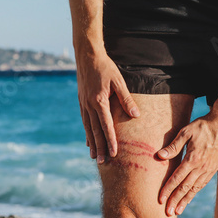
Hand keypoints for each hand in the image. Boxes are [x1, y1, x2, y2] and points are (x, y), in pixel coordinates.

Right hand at [76, 49, 139, 163]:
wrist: (86, 55)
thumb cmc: (105, 67)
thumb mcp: (119, 81)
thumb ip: (126, 99)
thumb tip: (136, 115)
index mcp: (99, 101)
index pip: (106, 125)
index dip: (110, 140)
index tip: (114, 153)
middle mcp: (89, 105)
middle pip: (95, 131)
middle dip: (100, 147)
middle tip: (103, 162)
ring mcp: (83, 104)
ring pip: (88, 128)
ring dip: (92, 144)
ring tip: (95, 157)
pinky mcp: (81, 102)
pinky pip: (85, 122)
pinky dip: (87, 133)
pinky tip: (89, 141)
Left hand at [157, 111, 217, 215]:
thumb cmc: (202, 127)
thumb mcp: (186, 132)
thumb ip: (173, 145)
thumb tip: (159, 156)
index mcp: (192, 159)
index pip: (177, 178)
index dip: (168, 190)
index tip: (160, 200)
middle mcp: (201, 167)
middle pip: (185, 188)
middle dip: (175, 201)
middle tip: (167, 213)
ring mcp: (208, 170)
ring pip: (194, 189)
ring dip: (184, 201)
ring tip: (177, 211)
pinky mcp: (212, 170)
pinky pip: (201, 185)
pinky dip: (194, 194)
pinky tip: (188, 199)